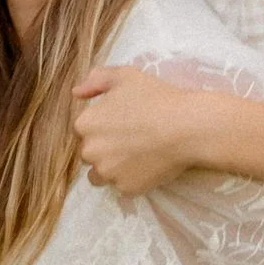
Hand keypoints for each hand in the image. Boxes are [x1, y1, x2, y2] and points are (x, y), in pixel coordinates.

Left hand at [71, 66, 221, 196]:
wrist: (186, 127)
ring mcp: (107, 172)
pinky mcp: (126, 188)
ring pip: (100, 174)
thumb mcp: (125, 76)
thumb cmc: (156, 97)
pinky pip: (122, 186)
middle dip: (104, 148)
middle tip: (130, 139)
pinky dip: (131, 179)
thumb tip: (76, 92)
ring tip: (135, 156)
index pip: (84, 130)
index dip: (102, 127)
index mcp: (85, 124)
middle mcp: (89, 151)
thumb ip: (96, 80)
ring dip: (111, 167)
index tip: (121, 123)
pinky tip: (147, 166)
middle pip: (90, 153)